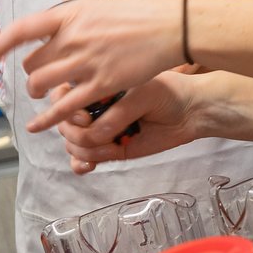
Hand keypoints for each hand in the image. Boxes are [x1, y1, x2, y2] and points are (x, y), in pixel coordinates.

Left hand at [0, 0, 184, 132]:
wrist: (172, 26)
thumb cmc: (143, 12)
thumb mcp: (103, 2)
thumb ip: (78, 8)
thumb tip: (62, 1)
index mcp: (71, 14)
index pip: (24, 28)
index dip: (3, 43)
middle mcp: (72, 37)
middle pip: (32, 62)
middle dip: (31, 73)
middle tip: (37, 79)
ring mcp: (86, 61)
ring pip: (42, 85)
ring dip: (38, 93)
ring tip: (42, 96)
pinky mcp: (102, 83)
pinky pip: (65, 106)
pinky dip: (48, 119)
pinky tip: (38, 127)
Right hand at [54, 72, 203, 173]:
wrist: (190, 113)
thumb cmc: (168, 93)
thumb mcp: (141, 94)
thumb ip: (116, 113)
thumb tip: (95, 135)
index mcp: (97, 86)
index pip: (63, 95)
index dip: (65, 109)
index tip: (85, 116)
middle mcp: (95, 107)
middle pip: (64, 123)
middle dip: (75, 133)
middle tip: (96, 134)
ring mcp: (101, 129)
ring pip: (72, 143)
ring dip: (85, 150)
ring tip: (111, 147)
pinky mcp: (109, 149)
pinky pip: (83, 160)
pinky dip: (81, 164)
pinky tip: (90, 166)